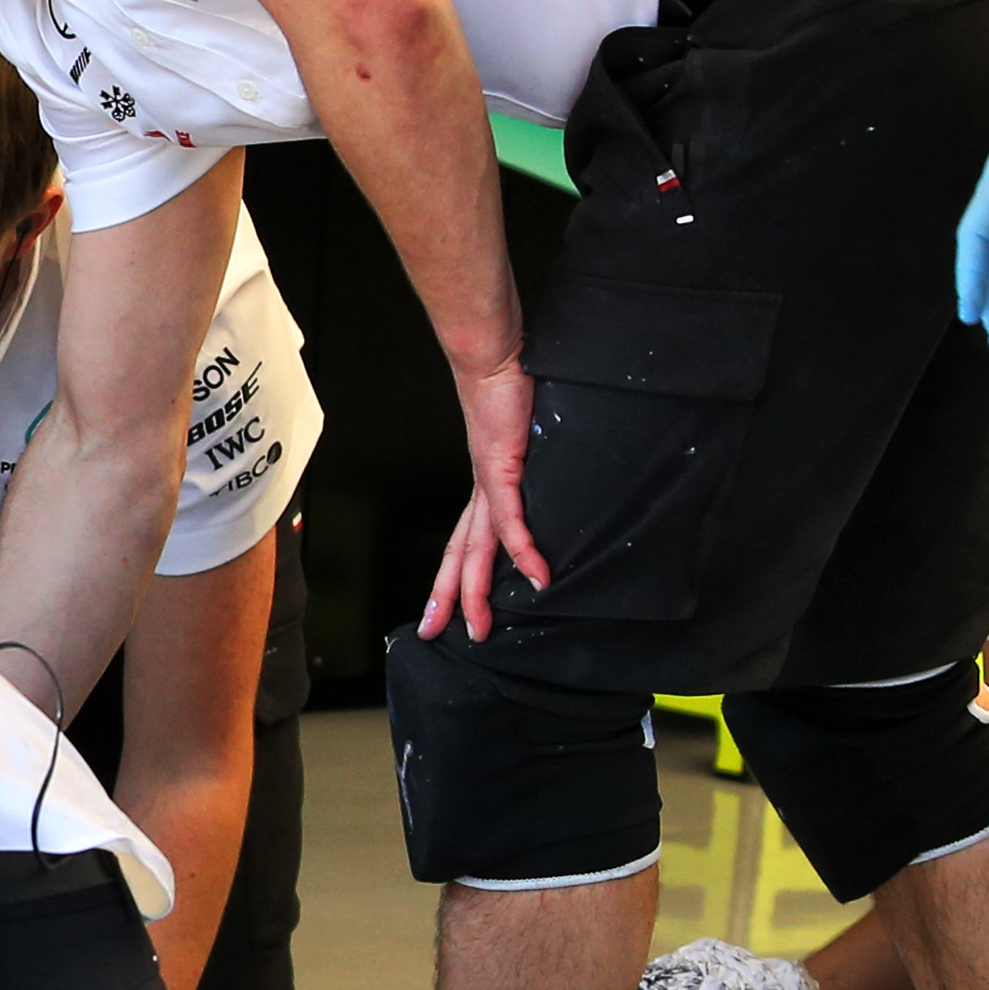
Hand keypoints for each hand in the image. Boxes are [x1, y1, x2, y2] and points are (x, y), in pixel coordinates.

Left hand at [420, 355, 549, 642]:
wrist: (494, 355)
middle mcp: (480, 490)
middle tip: (438, 634)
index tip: (445, 611)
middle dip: (449, 598)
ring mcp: (489, 482)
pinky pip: (512, 520)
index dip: (454, 579)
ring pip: (477, 549)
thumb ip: (533, 471)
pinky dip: (524, 552)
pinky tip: (537, 579)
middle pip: (461, 555)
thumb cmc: (510, 389)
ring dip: (477, 591)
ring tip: (480, 626)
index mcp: (485, 486)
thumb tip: (550, 494)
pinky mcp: (502, 468)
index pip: (465, 543)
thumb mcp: (525, 442)